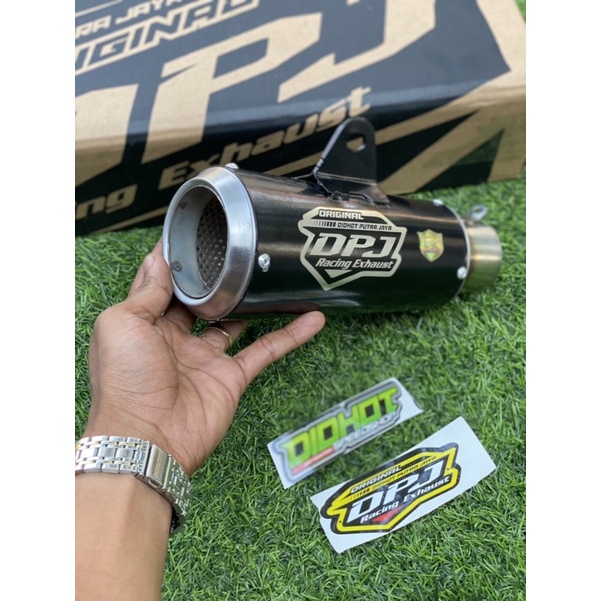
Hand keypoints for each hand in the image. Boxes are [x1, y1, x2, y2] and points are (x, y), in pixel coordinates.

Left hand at [84, 240, 325, 475]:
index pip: (165, 286)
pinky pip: (265, 351)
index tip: (196, 234)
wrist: (147, 438)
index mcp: (146, 325)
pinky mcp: (232, 377)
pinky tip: (311, 319)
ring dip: (254, 304)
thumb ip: (146, 291)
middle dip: (218, 280)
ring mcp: (207, 359)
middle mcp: (176, 340)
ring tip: (272, 277)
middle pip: (203, 302)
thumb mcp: (122, 323)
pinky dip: (289, 336)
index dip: (179, 262)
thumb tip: (161, 259)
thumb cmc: (124, 381)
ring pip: (237, 323)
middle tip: (240, 251)